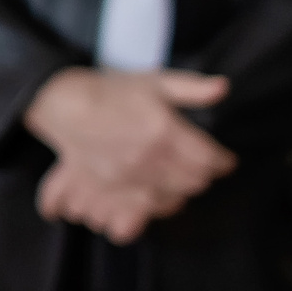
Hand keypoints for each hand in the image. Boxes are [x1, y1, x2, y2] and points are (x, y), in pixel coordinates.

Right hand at [25, 67, 233, 241]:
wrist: (66, 107)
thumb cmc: (111, 92)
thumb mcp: (155, 82)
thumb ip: (192, 88)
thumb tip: (223, 88)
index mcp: (165, 129)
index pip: (211, 158)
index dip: (223, 160)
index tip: (224, 159)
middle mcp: (150, 156)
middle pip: (196, 180)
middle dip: (205, 175)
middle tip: (202, 166)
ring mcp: (131, 175)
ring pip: (176, 196)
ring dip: (184, 189)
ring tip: (182, 178)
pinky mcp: (114, 188)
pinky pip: (148, 208)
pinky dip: (161, 204)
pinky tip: (161, 193)